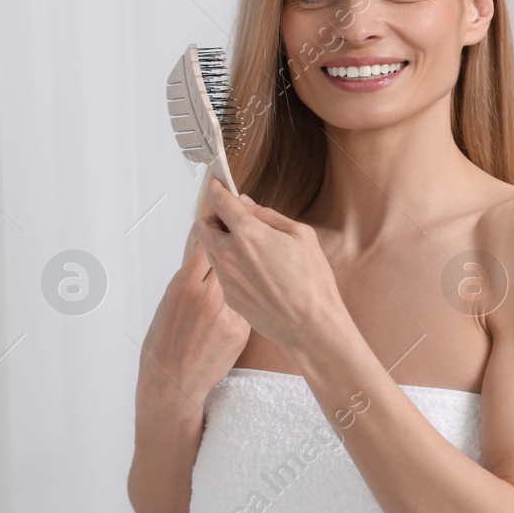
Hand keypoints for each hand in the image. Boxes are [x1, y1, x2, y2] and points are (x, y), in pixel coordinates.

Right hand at [137, 228, 250, 408]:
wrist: (173, 379)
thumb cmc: (163, 341)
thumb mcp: (168, 300)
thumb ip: (189, 276)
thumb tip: (207, 251)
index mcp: (184, 285)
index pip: (206, 243)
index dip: (215, 230)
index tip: (219, 222)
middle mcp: (207, 296)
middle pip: (229, 257)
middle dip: (234, 246)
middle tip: (238, 237)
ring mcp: (227, 314)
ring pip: (243, 280)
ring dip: (246, 271)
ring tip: (246, 268)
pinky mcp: (241, 330)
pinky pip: (247, 304)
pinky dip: (248, 298)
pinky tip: (248, 299)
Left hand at [192, 177, 342, 353]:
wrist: (311, 328)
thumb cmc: (312, 283)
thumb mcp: (301, 235)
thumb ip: (268, 215)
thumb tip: (246, 204)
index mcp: (248, 235)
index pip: (220, 202)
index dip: (217, 189)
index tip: (217, 184)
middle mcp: (228, 256)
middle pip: (201, 227)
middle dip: (214, 219)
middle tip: (233, 222)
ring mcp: (225, 278)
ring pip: (208, 251)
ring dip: (219, 243)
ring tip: (249, 250)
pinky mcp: (227, 297)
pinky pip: (220, 273)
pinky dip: (229, 266)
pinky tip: (255, 274)